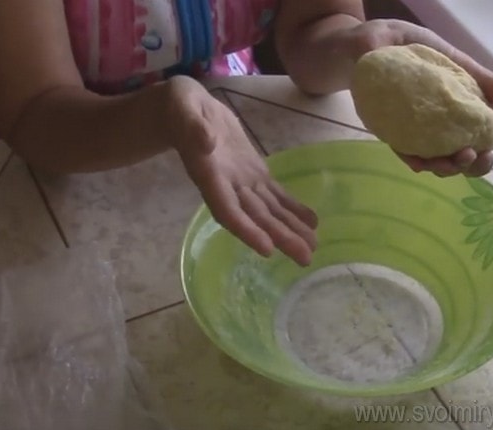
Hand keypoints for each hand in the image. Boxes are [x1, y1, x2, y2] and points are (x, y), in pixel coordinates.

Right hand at [163, 77, 317, 265]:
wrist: (185, 109)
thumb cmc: (179, 108)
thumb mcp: (183, 109)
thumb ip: (194, 127)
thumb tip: (206, 141)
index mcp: (208, 175)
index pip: (227, 210)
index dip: (246, 230)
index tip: (267, 249)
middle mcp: (226, 186)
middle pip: (255, 217)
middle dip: (279, 238)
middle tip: (305, 258)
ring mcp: (241, 181)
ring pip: (268, 211)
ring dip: (290, 229)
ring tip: (313, 247)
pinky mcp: (253, 172)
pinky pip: (274, 195)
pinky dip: (292, 209)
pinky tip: (311, 222)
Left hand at [345, 19, 492, 176]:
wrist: (349, 47)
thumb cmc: (391, 38)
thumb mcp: (428, 43)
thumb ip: (468, 67)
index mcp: (457, 87)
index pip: (483, 115)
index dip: (489, 135)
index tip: (488, 147)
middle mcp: (440, 109)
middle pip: (465, 141)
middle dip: (471, 159)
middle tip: (468, 158)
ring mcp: (417, 123)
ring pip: (438, 152)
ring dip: (444, 165)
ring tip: (443, 165)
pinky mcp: (394, 131)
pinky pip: (407, 150)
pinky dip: (414, 160)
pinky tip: (418, 165)